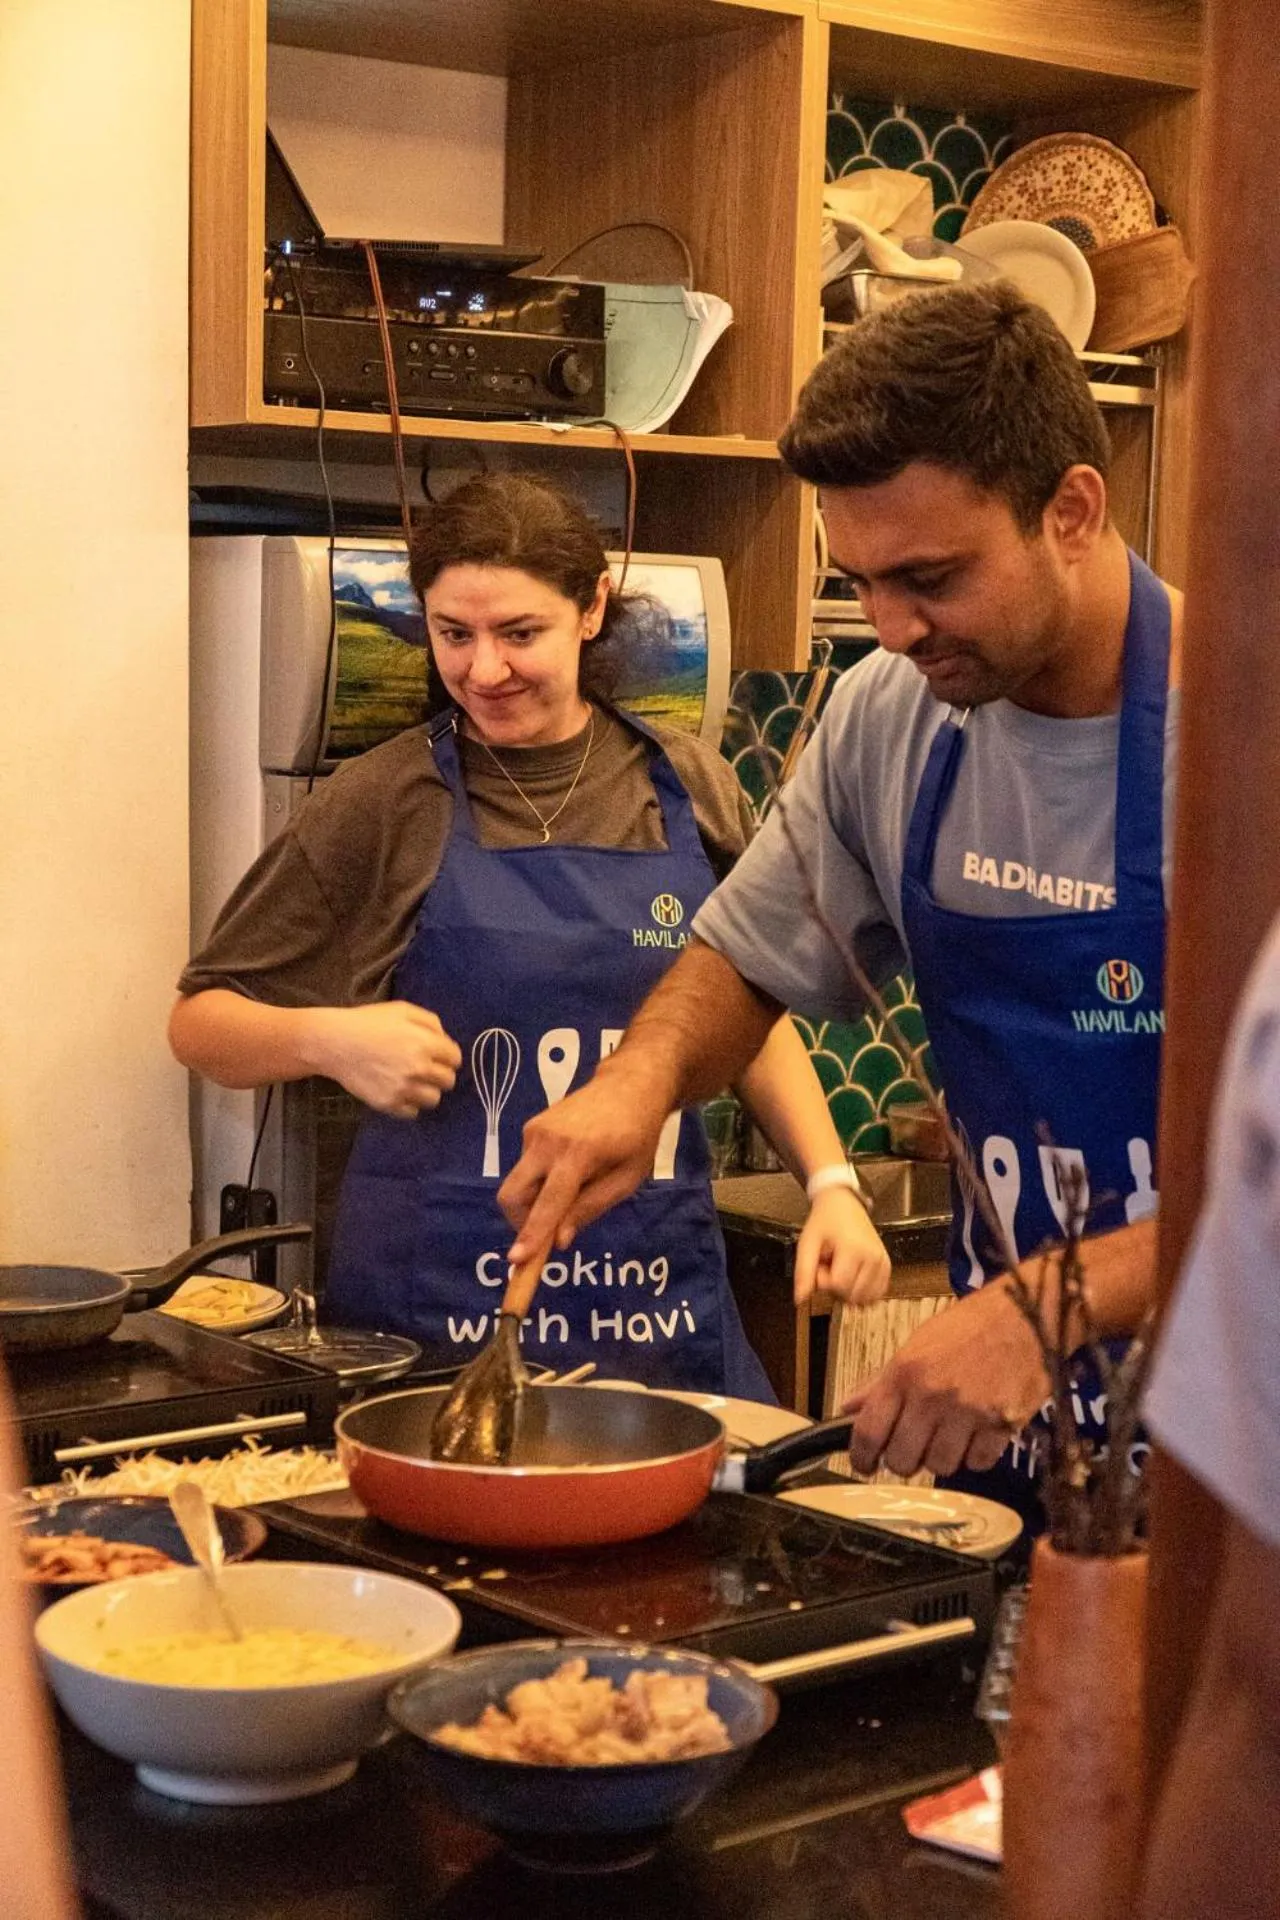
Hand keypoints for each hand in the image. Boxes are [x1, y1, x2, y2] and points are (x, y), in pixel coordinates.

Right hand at [304, 1002, 461, 1117]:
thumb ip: (431, 1022)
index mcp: (425, 1043)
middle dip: (441, 1074)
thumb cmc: (368, 1022)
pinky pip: (413, 1112)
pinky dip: (410, 1104)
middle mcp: (418, 1068)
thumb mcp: (403, 1010)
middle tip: (426, 1069)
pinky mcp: (388, 1104)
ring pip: (434, 1099)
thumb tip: (445, 1041)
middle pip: (448, 1081)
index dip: (448, 1056)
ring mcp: (403, 1089)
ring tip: (414, 1083)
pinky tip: (400, 1092)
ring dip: (427, 1091)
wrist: (334, 1042)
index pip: (455, 1059)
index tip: (439, 1056)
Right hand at [499, 1054, 676, 1259]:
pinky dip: (540, 1180)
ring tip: (574, 1189)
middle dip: (520, 1222)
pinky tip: (569, 1169)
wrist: (629, 1084)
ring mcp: (534, 1131)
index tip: (516, 1260)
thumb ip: (591, 1208)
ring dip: (536, 1200)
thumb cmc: (637, 1135)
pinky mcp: (530, 1126)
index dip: (531, 1234)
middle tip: (547, 1233)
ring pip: (519, 1182)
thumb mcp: (627, 1179)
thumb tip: (559, 1240)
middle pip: (512, 1194)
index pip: (548, 1203)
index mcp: (577, 1155)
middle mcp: (547, 1141)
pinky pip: (526, 1166)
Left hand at [794, 1188, 889, 1305]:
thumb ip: (804, 1271)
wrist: (844, 1204)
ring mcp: (883, 1263)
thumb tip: (800, 1298)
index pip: (838, 1285)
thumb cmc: (826, 1220)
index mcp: (854, 1248)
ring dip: (848, 1291)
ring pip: (864, 1298)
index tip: (820, 1265)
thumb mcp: (808, 1242)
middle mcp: (873, 1257)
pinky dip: (862, 1292)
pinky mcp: (887, 1267)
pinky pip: (876, 1294)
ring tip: (841, 1269)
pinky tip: (853, 1277)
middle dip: (835, 1287)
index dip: (824, 1280)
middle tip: (830, 1265)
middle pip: (851, 1295)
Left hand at [842, 1279, 1047, 1478]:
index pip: (869, 1431)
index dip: (861, 1458)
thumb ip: (882, 1380)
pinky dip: (975, 1456)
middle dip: (903, 1462)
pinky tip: (977, 1435)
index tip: (864, 1466)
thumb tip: (849, 1407)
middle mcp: (931, 1396)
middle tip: (912, 1450)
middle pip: (902, 1459)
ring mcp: (967, 1413)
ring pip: (940, 1466)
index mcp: (904, 1373)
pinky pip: (977, 1463)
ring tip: (948, 1438)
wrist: (1025, 1315)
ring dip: (940, 1458)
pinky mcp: (1001, 1425)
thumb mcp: (918, 1343)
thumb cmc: (969, 1327)